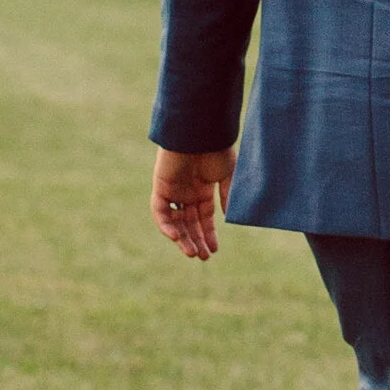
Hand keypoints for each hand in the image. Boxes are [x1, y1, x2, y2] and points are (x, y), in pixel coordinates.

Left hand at [152, 146, 234, 260]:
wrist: (200, 132)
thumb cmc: (216, 150)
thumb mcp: (228, 175)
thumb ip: (226, 196)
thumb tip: (227, 217)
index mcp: (203, 189)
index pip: (204, 217)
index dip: (208, 234)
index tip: (214, 250)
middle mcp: (187, 192)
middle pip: (189, 223)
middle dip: (196, 240)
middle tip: (203, 257)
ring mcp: (173, 190)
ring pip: (175, 221)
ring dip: (182, 238)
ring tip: (192, 253)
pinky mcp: (161, 187)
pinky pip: (161, 211)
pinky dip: (166, 226)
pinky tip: (177, 237)